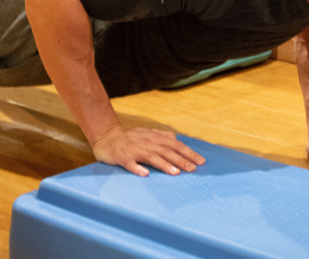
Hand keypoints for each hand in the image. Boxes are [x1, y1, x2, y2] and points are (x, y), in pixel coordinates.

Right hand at [91, 126, 205, 176]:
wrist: (107, 136)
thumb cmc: (130, 138)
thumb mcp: (148, 134)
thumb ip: (163, 137)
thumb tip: (177, 139)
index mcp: (154, 138)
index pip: (175, 145)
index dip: (188, 152)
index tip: (201, 161)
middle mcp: (146, 143)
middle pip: (166, 151)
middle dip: (180, 160)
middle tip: (193, 169)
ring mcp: (134, 150)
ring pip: (151, 157)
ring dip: (164, 165)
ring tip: (175, 172)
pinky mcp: (122, 157)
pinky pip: (130, 164)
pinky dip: (137, 168)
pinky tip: (145, 174)